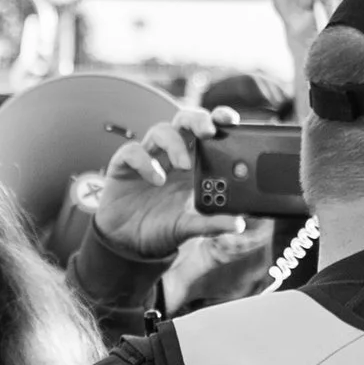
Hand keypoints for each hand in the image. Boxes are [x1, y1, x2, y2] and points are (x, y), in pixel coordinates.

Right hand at [91, 106, 240, 261]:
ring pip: (160, 131)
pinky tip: (155, 180)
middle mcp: (171, 156)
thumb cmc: (161, 229)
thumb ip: (213, 223)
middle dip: (197, 120)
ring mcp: (148, 158)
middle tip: (208, 132)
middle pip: (185, 121)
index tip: (231, 120)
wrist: (128, 244)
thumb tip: (239, 223)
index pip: (208, 131)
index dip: (218, 119)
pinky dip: (145, 161)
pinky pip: (132, 151)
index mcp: (194, 165)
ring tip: (183, 165)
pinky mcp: (124, 166)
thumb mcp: (190, 228)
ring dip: (174, 144)